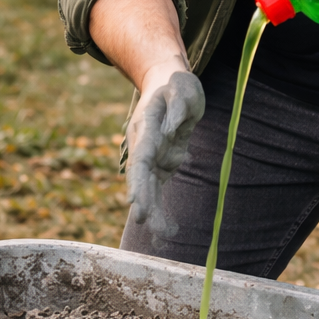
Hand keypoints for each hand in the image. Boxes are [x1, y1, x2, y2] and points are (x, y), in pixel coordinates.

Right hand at [125, 69, 204, 237]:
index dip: (137, 179)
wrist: (169, 84)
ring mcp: (151, 155)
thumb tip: (168, 133)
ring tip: (161, 234)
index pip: (140, 157)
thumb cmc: (177, 84)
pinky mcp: (162, 162)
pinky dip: (160, 206)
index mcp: (145, 127)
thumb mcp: (182, 88)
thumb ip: (177, 108)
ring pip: (149, 186)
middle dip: (143, 200)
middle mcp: (144, 144)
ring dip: (153, 209)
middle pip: (141, 176)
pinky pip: (158, 187)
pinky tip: (164, 228)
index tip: (135, 199)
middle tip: (145, 222)